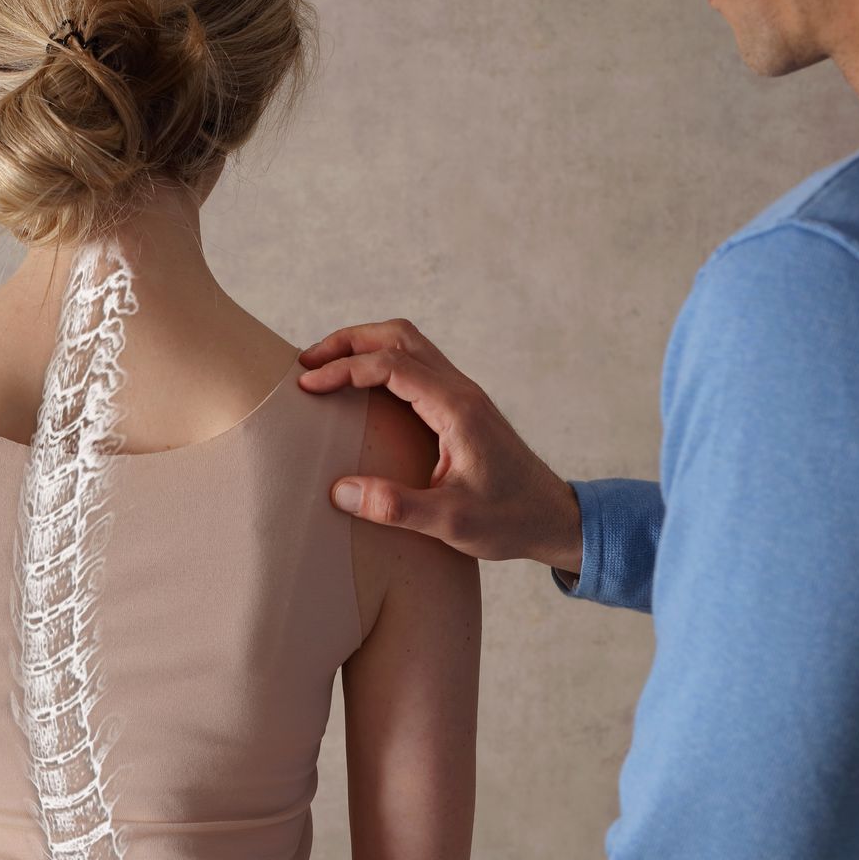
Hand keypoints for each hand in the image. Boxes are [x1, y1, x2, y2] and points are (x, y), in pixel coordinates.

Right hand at [300, 319, 582, 572]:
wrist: (551, 518)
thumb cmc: (508, 520)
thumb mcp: (450, 522)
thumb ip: (396, 507)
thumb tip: (339, 491)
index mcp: (457, 409)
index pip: (391, 365)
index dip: (345, 369)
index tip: (308, 384)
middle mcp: (461, 390)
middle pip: (398, 337)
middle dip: (348, 342)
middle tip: (306, 362)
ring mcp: (463, 394)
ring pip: (408, 345)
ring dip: (364, 347)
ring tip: (326, 367)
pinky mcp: (461, 406)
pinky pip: (416, 366)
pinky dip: (381, 364)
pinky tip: (360, 389)